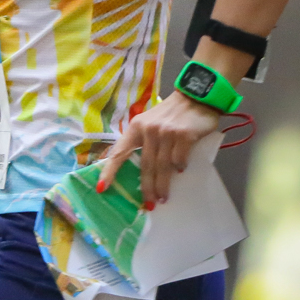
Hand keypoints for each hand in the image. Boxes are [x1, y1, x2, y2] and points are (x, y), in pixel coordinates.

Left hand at [98, 93, 220, 206]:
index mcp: (136, 127)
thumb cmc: (172, 113)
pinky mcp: (184, 135)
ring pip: (162, 166)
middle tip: (148, 204)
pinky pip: (179, 159)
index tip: (101, 188)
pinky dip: (180, 167)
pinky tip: (182, 171)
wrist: (198, 95)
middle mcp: (149, 130)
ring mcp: (167, 133)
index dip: (109, 171)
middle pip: (145, 166)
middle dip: (146, 188)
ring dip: (163, 185)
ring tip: (163, 198)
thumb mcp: (151, 122)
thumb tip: (140, 169)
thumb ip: (143, 140)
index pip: (119, 152)